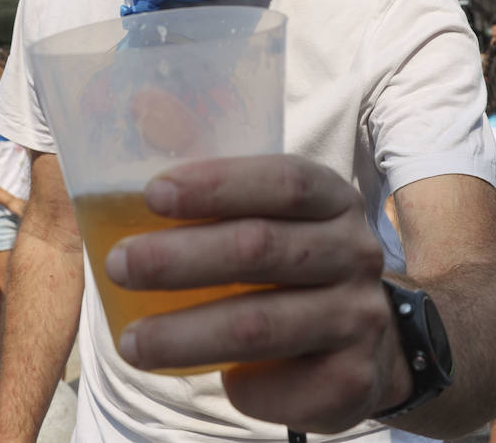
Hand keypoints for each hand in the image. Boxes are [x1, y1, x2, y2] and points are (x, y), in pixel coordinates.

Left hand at [105, 155, 408, 432]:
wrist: (376, 344)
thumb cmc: (293, 266)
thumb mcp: (274, 215)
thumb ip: (216, 179)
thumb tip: (141, 109)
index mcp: (332, 200)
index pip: (284, 181)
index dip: (218, 184)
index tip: (152, 193)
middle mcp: (354, 253)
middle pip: (262, 249)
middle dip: (181, 258)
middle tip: (119, 265)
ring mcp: (359, 317)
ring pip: (262, 326)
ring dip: (187, 335)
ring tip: (131, 342)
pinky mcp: (354, 380)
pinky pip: (284, 387)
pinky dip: (242, 386)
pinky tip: (218, 379)